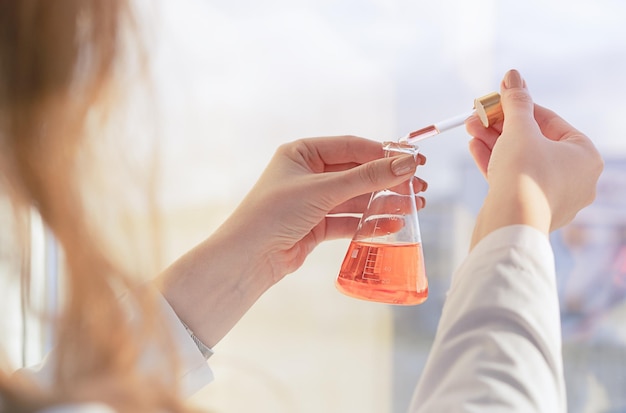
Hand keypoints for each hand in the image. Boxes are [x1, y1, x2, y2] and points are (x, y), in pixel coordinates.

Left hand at [219, 135, 426, 282]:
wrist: (248, 258)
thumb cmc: (275, 213)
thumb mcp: (323, 190)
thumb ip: (366, 177)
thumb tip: (407, 163)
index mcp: (302, 153)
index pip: (352, 147)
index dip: (384, 153)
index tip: (414, 160)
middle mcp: (308, 174)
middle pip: (357, 173)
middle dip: (388, 180)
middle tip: (420, 186)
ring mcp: (312, 200)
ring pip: (356, 198)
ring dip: (384, 202)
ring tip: (415, 206)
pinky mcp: (315, 225)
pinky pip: (349, 220)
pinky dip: (369, 222)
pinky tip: (393, 224)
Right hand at [466, 69, 602, 243]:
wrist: (510, 226)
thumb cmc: (524, 175)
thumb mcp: (520, 129)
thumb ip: (516, 101)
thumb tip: (513, 75)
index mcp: (585, 156)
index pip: (550, 121)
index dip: (519, 106)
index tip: (497, 97)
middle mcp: (575, 178)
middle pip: (533, 141)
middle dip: (500, 125)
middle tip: (478, 113)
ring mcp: (553, 196)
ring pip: (520, 161)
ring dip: (493, 142)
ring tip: (470, 127)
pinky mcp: (530, 209)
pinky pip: (514, 179)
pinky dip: (495, 163)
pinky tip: (475, 147)